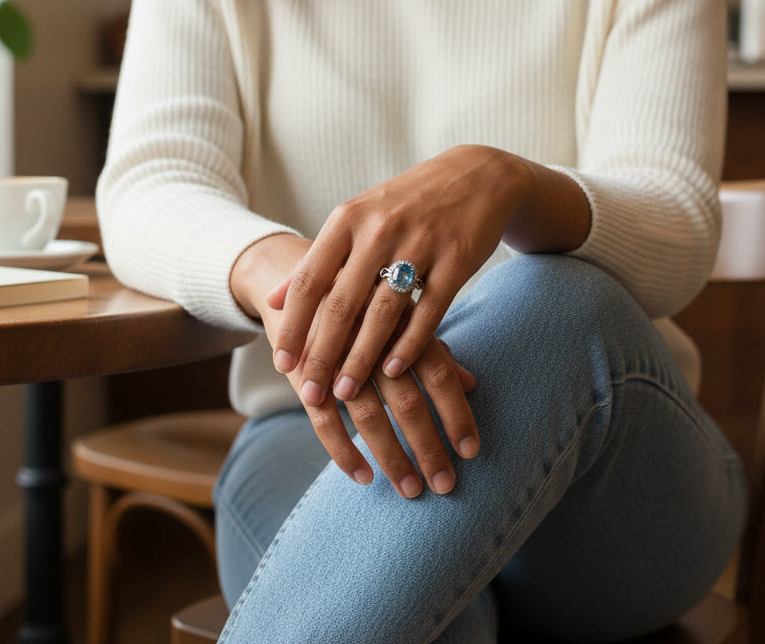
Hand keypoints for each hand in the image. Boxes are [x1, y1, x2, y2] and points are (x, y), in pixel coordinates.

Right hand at [232, 233, 479, 495]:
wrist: (291, 274)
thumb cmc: (361, 300)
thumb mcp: (399, 314)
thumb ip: (433, 347)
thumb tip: (473, 384)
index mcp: (401, 320)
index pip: (437, 371)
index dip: (455, 412)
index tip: (471, 451)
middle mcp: (371, 339)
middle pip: (406, 401)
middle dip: (428, 447)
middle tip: (446, 485)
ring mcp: (335, 357)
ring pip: (368, 417)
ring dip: (391, 457)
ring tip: (411, 489)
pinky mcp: (304, 374)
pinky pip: (325, 422)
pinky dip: (344, 451)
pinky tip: (362, 477)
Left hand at [269, 145, 531, 404]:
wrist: (477, 175)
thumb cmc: (406, 203)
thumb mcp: (358, 217)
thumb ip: (318, 258)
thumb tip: (274, 299)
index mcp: (348, 218)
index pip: (309, 280)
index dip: (293, 325)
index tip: (281, 364)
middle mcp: (380, 228)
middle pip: (342, 303)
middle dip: (323, 353)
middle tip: (311, 393)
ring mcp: (420, 243)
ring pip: (383, 312)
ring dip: (362, 358)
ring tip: (346, 391)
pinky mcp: (456, 258)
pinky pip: (428, 310)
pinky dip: (409, 344)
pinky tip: (393, 370)